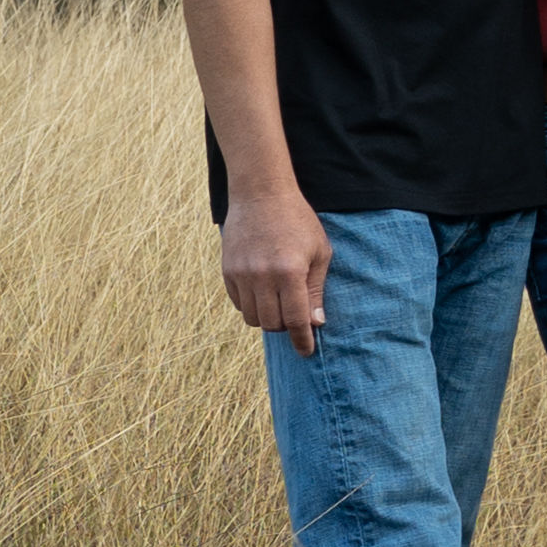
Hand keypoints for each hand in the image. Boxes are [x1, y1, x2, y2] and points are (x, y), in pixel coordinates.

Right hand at [221, 189, 330, 354]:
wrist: (261, 195)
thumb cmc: (298, 221)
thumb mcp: (319, 252)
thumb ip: (315, 290)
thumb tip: (316, 323)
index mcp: (290, 272)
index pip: (296, 319)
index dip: (302, 340)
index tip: (306, 352)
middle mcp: (262, 277)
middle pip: (272, 323)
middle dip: (287, 326)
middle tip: (296, 316)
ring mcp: (242, 275)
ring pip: (253, 318)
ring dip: (268, 318)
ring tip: (280, 302)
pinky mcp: (227, 271)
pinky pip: (240, 304)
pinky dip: (253, 306)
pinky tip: (264, 292)